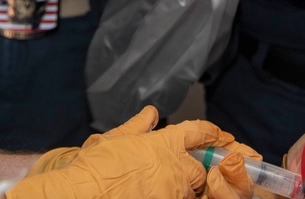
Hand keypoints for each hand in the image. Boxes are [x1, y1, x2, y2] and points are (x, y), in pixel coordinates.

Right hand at [8, 108, 257, 198]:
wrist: (84, 195)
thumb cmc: (95, 166)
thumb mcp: (114, 139)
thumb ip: (137, 126)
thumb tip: (151, 113)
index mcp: (164, 143)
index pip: (198, 132)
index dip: (211, 133)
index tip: (221, 136)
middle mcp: (175, 167)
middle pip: (198, 168)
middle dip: (193, 171)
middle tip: (179, 173)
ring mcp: (173, 192)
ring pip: (190, 192)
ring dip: (182, 190)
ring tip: (160, 187)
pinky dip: (172, 197)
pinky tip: (154, 194)